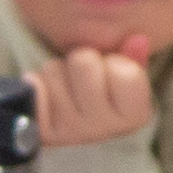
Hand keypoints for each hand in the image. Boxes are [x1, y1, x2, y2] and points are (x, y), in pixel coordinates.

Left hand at [23, 41, 157, 153]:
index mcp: (133, 117)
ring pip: (55, 69)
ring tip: (66, 86)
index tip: (112, 74)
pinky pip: (34, 86)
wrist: (69, 131)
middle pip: (84, 62)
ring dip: (58, 70)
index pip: (126, 73)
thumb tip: (138, 41)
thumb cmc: (102, 95)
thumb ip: (134, 58)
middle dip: (83, 60)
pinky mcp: (42, 131)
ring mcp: (70, 131)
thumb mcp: (124, 78)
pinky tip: (46, 93)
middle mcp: (104, 129)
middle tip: (84, 77)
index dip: (116, 62)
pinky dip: (37, 82)